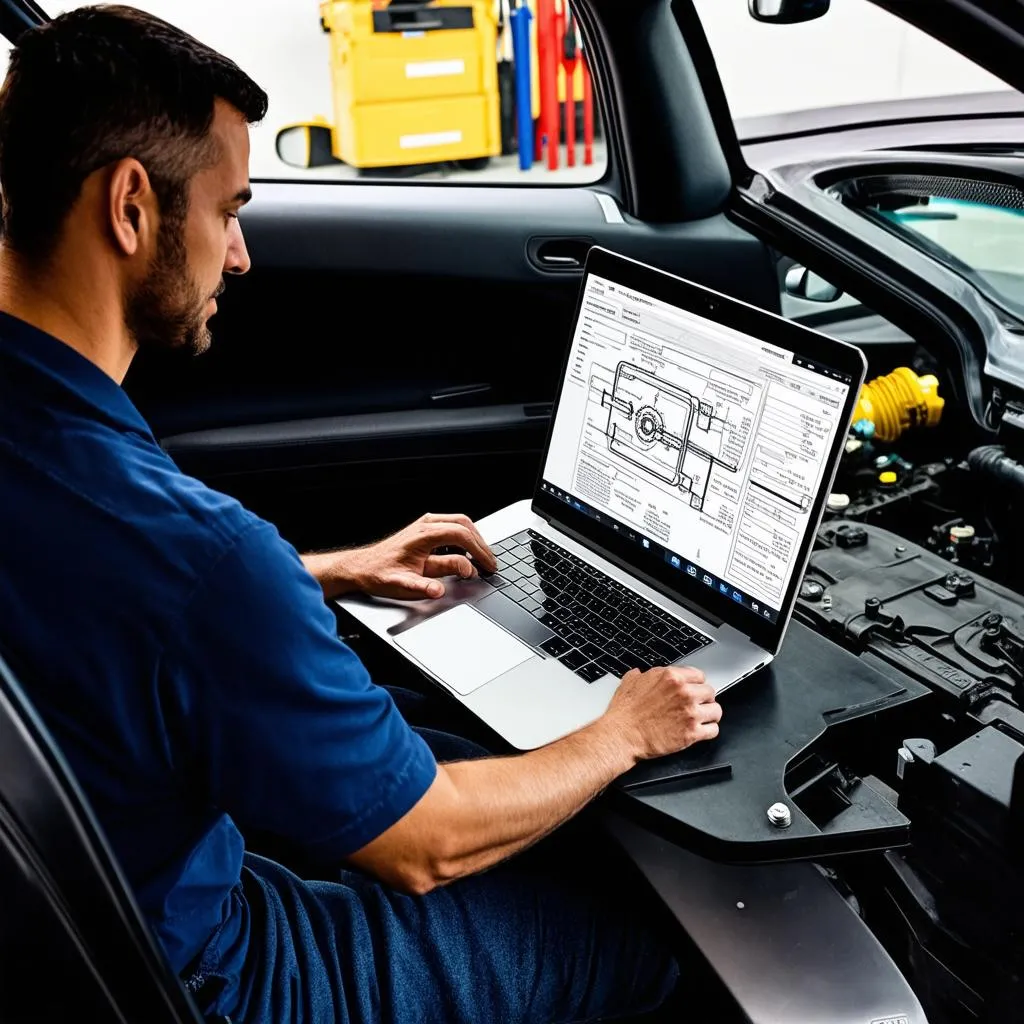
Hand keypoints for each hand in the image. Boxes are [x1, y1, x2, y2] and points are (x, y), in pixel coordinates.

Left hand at [305, 513, 497, 600]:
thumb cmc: (379, 574)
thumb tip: (440, 589)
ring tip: (482, 559)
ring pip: (460, 523)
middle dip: (481, 544)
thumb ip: (422, 587)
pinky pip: (452, 527)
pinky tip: (467, 554)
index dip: (479, 550)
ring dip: (474, 540)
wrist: (362, 567)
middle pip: (464, 524)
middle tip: (490, 563)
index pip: (461, 535)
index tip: (487, 565)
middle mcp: (425, 525)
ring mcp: (425, 525)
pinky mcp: (425, 529)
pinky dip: (465, 538)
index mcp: (422, 535)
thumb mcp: (400, 585)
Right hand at [602, 666, 720, 761]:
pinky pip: (713, 730)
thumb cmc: (624, 712)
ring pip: (716, 710)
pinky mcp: (692, 733)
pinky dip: (709, 731)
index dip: (696, 684)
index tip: (694, 690)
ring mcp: (690, 713)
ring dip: (709, 714)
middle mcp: (684, 693)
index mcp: (672, 677)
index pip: (699, 675)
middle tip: (697, 705)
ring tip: (703, 718)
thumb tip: (642, 674)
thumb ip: (642, 675)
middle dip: (703, 699)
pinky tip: (702, 731)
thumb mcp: (630, 682)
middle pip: (710, 691)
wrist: (622, 735)